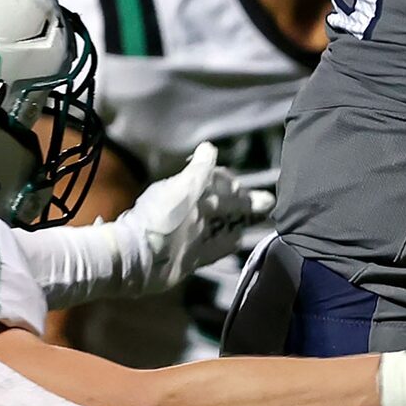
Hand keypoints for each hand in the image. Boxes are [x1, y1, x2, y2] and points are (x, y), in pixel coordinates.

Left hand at [115, 143, 272, 296]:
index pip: (213, 183)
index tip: (244, 185)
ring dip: (238, 221)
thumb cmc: (160, 220)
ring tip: (258, 219)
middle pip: (221, 204)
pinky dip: (225, 243)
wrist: (138, 257)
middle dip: (243, 201)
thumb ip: (199, 171)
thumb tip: (209, 147)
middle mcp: (190, 214)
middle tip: (267, 202)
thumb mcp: (181, 190)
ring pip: (220, 225)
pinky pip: (213, 249)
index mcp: (187, 194)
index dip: (229, 182)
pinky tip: (238, 241)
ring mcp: (191, 236)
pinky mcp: (191, 258)